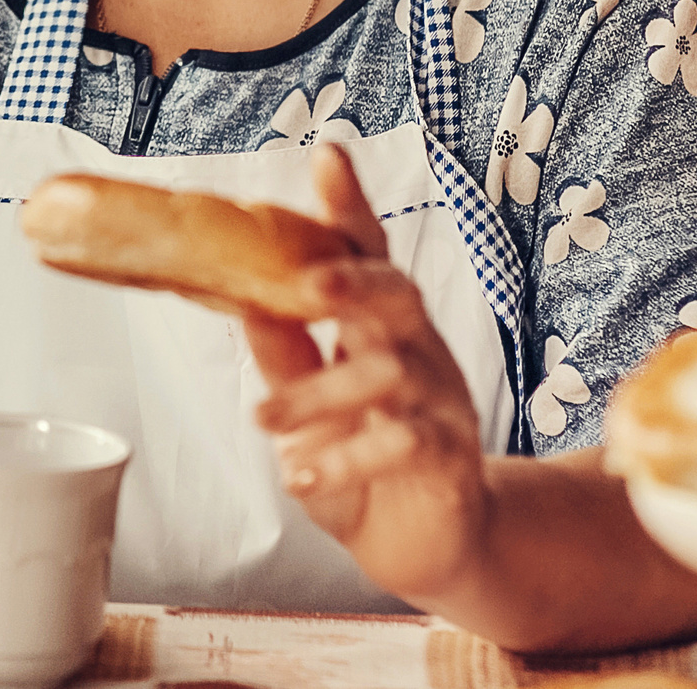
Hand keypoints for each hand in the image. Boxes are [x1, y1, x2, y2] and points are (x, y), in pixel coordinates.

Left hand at [244, 144, 489, 603]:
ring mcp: (443, 400)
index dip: (350, 204)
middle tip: (307, 286)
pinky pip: (408, 443)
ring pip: (392, 372)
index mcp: (382, 324)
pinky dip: (349, 457)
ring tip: (263, 421)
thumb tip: (244, 300)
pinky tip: (303, 476)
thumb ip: (286, 357)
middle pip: (399, 293)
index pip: (367, 253)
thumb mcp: (311, 406)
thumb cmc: (363, 460)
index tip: (328, 153)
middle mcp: (419, 349)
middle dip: (355, 281)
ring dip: (321, 394)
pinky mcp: (452, 457)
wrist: (427, 544)